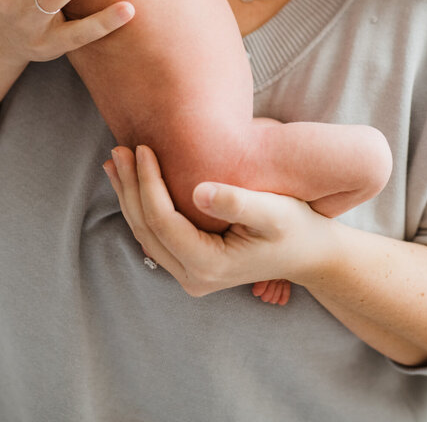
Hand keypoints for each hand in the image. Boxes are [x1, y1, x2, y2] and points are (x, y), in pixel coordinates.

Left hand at [103, 145, 335, 300]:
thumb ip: (238, 202)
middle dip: (130, 187)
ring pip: (145, 233)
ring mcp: (189, 275)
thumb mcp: (275, 212)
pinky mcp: (191, 265)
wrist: (311, 253)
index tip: (143, 148)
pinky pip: (156, 235)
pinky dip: (141, 206)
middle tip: (118, 150)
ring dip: (129, 196)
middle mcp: (193, 277)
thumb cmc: (297, 228)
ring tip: (115, 162)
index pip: (163, 221)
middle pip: (146, 228)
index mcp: (209, 266)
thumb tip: (199, 191)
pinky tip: (133, 182)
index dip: (148, 183)